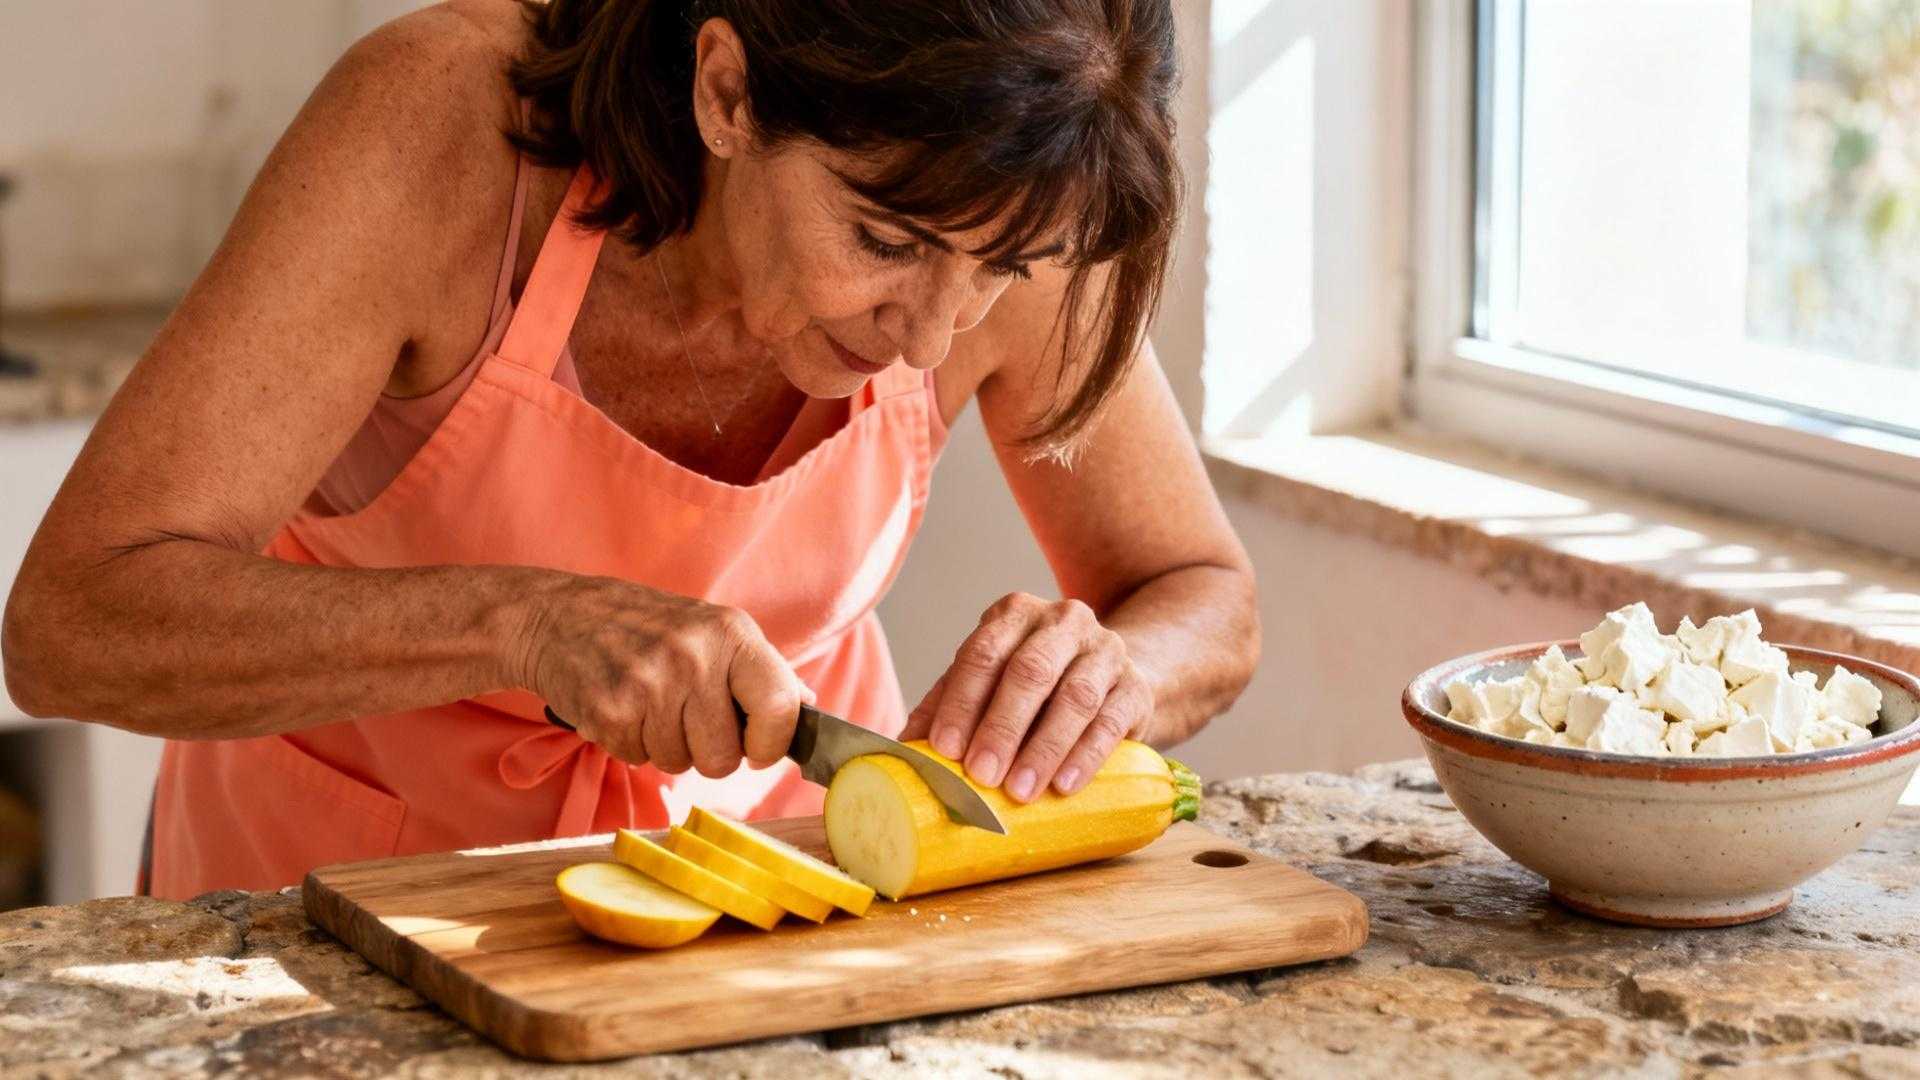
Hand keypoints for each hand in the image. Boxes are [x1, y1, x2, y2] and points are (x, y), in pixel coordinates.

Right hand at [520, 576, 808, 775]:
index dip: (772, 742)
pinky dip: (631, 743)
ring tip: (650, 704)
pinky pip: (639, 759)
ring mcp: (649, 684)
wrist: (560, 615)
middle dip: (709, 752)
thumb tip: (810, 709)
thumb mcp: (714, 630)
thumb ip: (764, 671)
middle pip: (725, 757)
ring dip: (667, 746)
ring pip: (681, 764)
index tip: (758, 746)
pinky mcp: (609, 710)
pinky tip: (623, 707)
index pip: (780, 706)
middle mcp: (693, 656)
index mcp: (731, 634)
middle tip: (687, 718)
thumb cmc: (649, 628)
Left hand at [901, 592, 1152, 801]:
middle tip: (981, 774)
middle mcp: (1063, 622)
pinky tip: (1065, 785)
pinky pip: (1111, 721)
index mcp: (1015, 615)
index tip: (944, 749)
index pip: (983, 653)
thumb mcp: (991, 683)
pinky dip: (1085, 755)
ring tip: (1019, 790)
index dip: (962, 702)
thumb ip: (949, 704)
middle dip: (1002, 726)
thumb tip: (903, 749)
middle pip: (1030, 671)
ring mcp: (1105, 651)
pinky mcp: (1136, 687)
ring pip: (1074, 697)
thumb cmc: (1038, 687)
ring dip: (1043, 748)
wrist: (1115, 679)